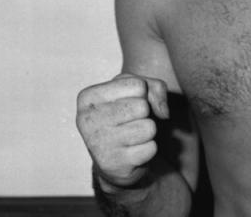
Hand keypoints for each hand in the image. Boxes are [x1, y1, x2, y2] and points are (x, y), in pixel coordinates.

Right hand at [76, 74, 169, 189]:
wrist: (115, 160)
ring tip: (133, 136)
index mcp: (88, 97)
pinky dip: (148, 149)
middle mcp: (87, 120)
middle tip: (131, 122)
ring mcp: (98, 143)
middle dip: (145, 114)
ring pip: (148, 128)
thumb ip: (154, 88)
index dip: (142, 94)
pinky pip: (150, 148)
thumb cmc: (126, 117)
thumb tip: (163, 112)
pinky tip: (133, 151)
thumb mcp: (137, 92)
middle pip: (142, 106)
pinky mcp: (113, 165)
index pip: (136, 85)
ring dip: (147, 132)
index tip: (128, 103)